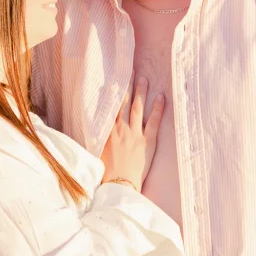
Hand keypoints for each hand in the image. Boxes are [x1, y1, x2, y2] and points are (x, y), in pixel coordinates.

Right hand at [100, 76, 164, 190]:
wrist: (119, 185)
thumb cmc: (106, 174)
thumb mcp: (97, 154)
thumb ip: (97, 140)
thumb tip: (93, 131)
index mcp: (107, 132)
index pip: (111, 107)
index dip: (113, 93)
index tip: (114, 80)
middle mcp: (121, 129)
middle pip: (124, 103)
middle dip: (128, 86)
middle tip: (131, 71)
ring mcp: (135, 134)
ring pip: (138, 108)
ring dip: (141, 92)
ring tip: (144, 79)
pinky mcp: (148, 141)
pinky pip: (154, 121)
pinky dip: (158, 108)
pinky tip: (161, 97)